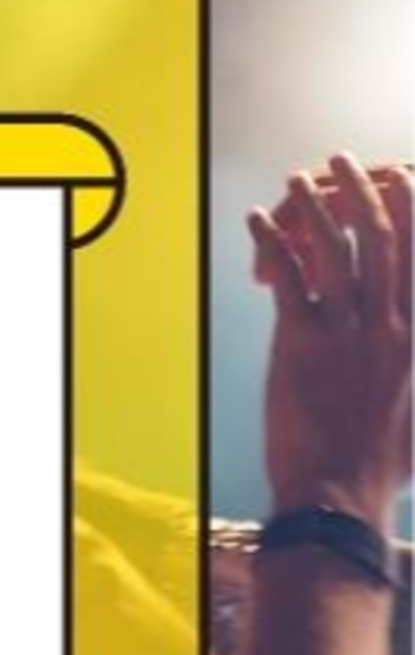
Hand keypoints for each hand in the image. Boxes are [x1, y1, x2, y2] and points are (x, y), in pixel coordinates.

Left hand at [248, 155, 411, 523]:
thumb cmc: (375, 464)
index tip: (406, 177)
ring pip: (335, 247)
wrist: (338, 495)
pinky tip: (255, 219)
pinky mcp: (301, 341)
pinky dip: (270, 240)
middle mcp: (390, 328)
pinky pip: (287, 274)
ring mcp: (347, 332)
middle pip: (383, 240)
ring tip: (298, 177)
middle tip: (346, 159)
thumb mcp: (414, 410)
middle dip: (366, 191)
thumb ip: (413, 371)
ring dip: (315, 204)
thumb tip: (409, 347)